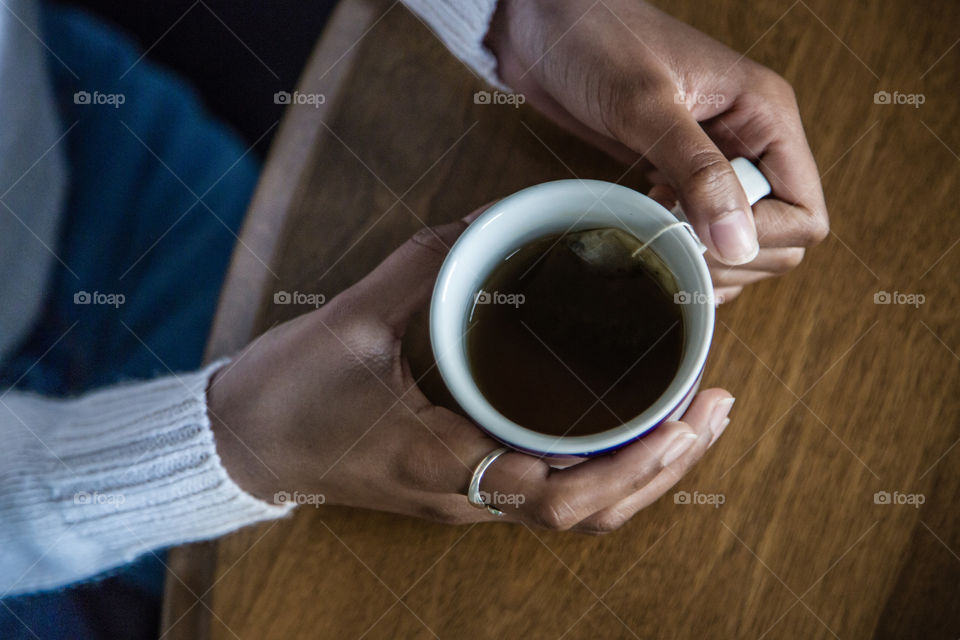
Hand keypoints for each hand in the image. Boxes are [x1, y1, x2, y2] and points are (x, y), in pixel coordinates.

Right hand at [207, 211, 734, 532]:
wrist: (243, 442)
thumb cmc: (291, 392)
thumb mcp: (354, 321)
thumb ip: (429, 268)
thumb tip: (490, 223)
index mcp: (446, 464)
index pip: (562, 495)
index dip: (635, 465)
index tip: (687, 414)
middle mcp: (466, 496)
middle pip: (588, 516)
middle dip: (662, 470)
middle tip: (716, 408)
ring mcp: (464, 500)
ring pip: (575, 516)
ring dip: (641, 476)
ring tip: (692, 423)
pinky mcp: (460, 487)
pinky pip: (549, 496)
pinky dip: (602, 472)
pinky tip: (628, 433)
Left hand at [486, 0, 828, 297]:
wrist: (545, 26)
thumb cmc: (596, 41)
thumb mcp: (645, 104)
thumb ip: (697, 171)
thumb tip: (738, 244)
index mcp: (765, 116)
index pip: (804, 212)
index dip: (759, 240)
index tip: (698, 235)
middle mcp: (750, 143)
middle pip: (781, 238)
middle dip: (732, 257)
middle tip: (673, 241)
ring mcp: (715, 164)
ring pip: (744, 245)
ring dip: (707, 261)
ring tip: (659, 239)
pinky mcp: (677, 177)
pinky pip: (703, 234)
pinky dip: (686, 253)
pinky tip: (653, 242)